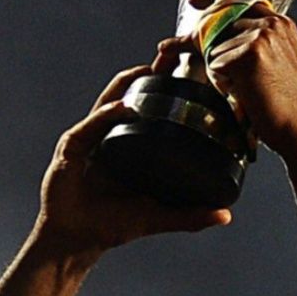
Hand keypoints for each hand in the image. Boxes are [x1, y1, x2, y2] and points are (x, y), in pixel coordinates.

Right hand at [37, 39, 232, 253]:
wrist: (74, 240)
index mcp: (131, 146)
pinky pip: (90, 126)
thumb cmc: (110, 225)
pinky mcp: (71, 148)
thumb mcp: (156, 217)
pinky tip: (123, 108)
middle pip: (131, 96)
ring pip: (109, 102)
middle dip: (150, 74)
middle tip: (172, 55)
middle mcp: (110, 136)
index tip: (190, 68)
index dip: (168, 87)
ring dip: (128, 84)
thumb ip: (189, 216)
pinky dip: (106, 115)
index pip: (151, 108)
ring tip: (149, 70)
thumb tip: (225, 215)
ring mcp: (90, 139)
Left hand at [195, 0, 296, 156]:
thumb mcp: (274, 64)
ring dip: (219, 73)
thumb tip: (212, 42)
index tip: (194, 1)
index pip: (240, 0)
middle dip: (196, 40)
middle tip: (174, 51)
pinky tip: (246, 93)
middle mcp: (272, 23)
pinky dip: (223, 83)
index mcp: (281, 23)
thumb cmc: (285, 104)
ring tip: (247, 90)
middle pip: (218, 23)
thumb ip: (252, 45)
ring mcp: (261, 36)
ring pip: (213, 48)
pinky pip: (214, 64)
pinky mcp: (249, 53)